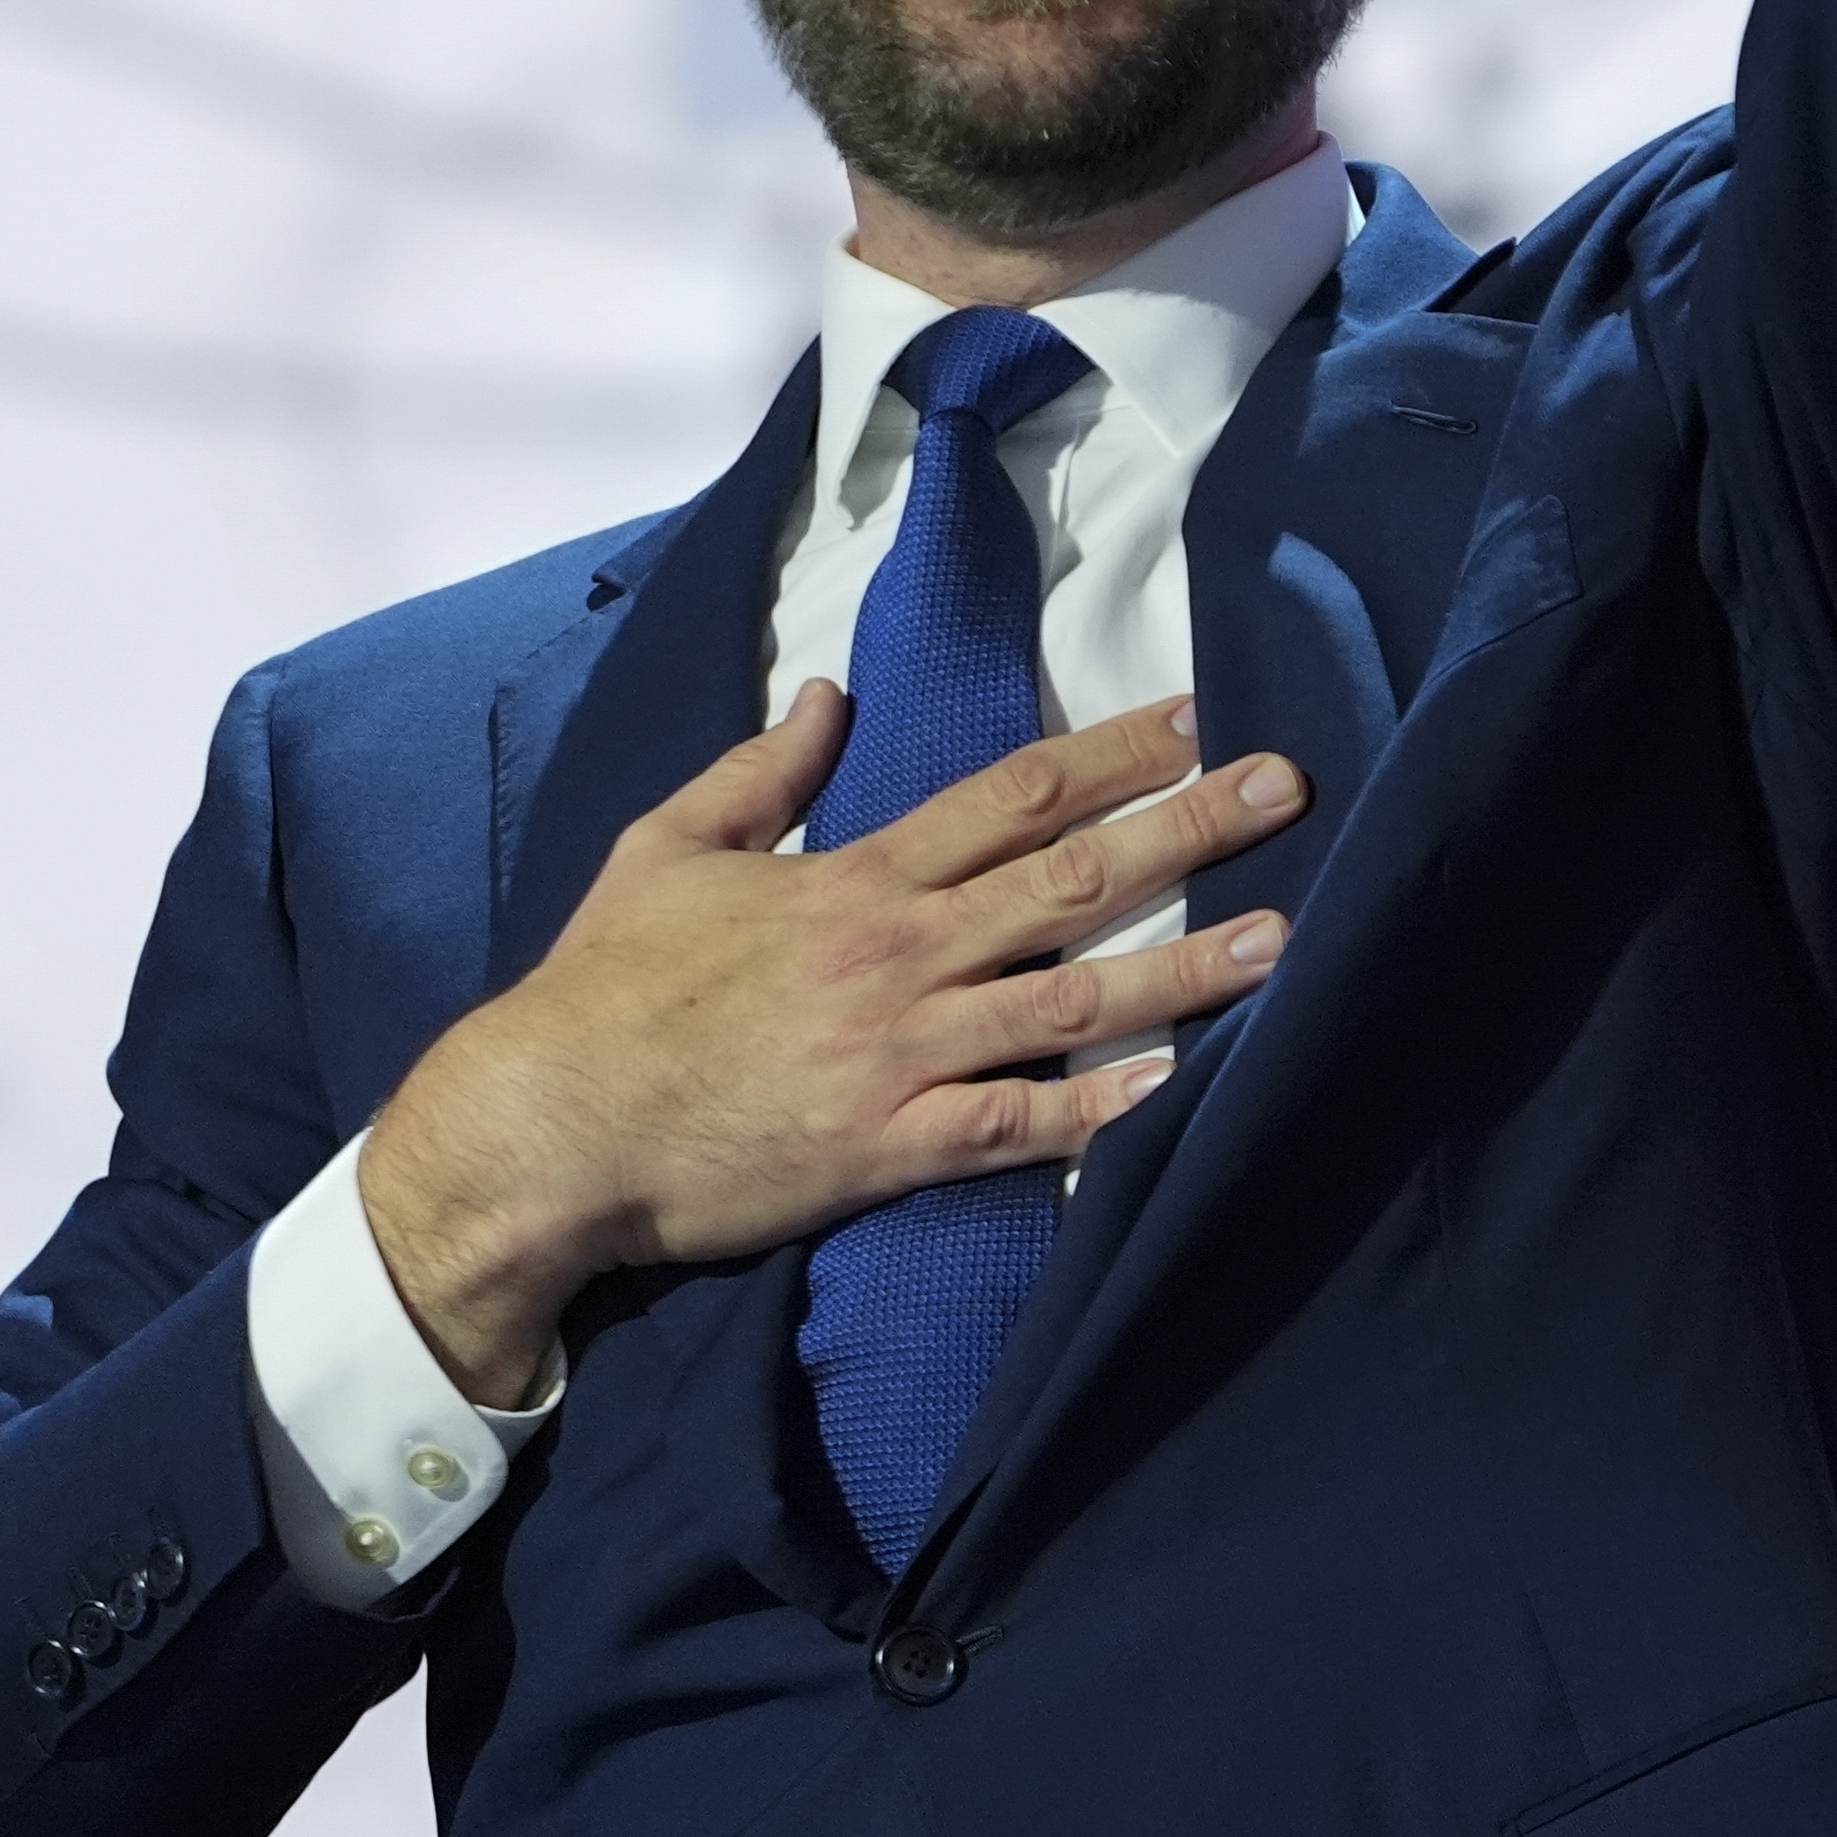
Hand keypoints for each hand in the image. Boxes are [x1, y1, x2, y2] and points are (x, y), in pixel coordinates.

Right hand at [356, 689, 1307, 1405]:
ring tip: (1281, 936)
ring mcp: (900, 1053)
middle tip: (1287, 785)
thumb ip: (761, 767)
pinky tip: (1177, 1083)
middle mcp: (899, 952)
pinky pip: (1015, 1125)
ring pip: (1072, 1000)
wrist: (549, 1128)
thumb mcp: (668, 844)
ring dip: (1185, 967)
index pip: (1013, 794)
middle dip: (1189, 825)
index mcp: (856, 873)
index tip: (1197, 715)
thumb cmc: (604, 987)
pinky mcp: (888, 1148)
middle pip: (1072, 877)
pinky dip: (1099, 1107)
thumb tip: (830, 689)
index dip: (1114, 751)